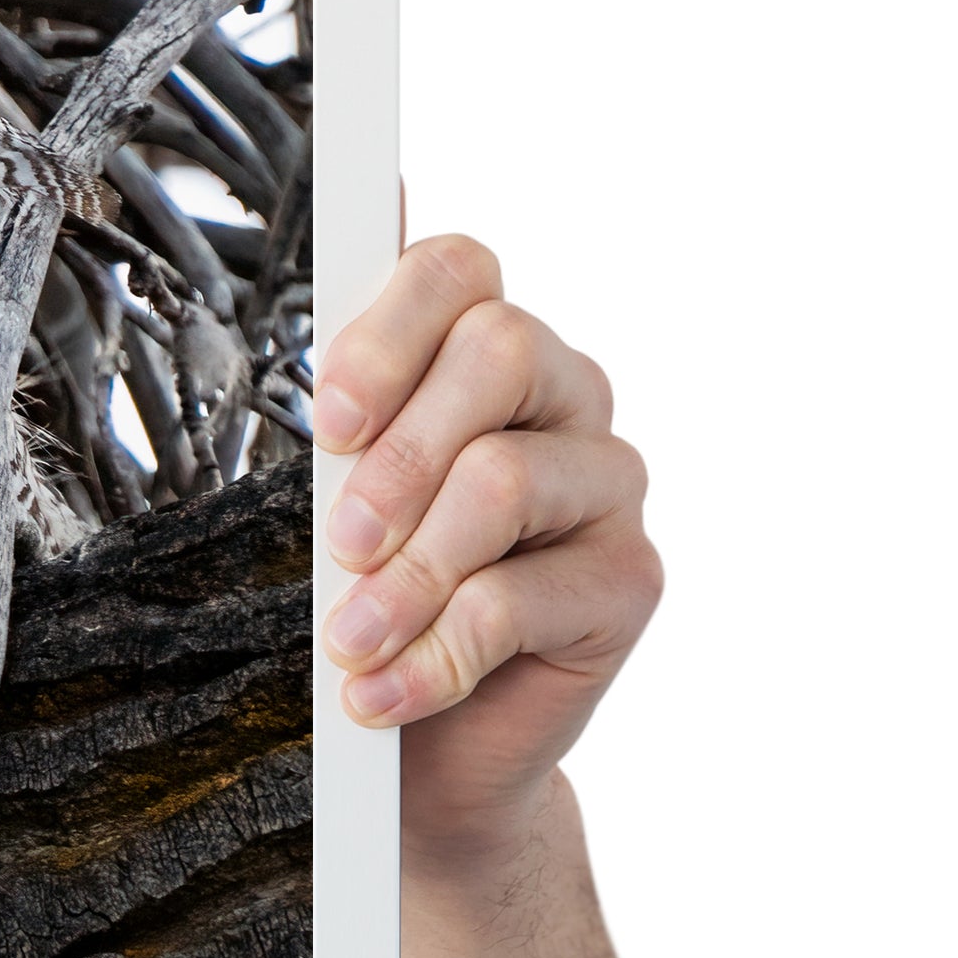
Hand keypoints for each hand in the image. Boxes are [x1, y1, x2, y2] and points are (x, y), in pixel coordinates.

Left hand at [314, 234, 661, 861]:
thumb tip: (368, 211)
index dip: (387, 333)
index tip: (328, 421)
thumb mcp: (334, 493)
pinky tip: (383, 692)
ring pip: (503, 479)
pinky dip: (434, 654)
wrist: (422, 746)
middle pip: (498, 353)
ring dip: (406, 574)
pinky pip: (520, 600)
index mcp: (483, 351)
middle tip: (337, 542)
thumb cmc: (370, 595)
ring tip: (348, 642)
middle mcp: (562, 397)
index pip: (458, 271)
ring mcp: (606, 485)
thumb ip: (352, 388)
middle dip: (397, 455)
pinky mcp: (629, 580)